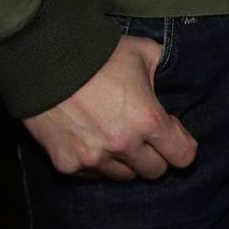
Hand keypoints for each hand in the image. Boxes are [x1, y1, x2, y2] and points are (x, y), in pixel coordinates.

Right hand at [22, 35, 197, 180]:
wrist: (45, 62)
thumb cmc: (99, 54)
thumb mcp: (145, 52)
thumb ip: (167, 70)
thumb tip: (177, 81)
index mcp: (147, 119)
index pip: (183, 156)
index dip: (182, 144)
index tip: (172, 133)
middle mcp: (123, 145)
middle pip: (154, 171)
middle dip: (156, 154)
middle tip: (145, 136)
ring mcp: (93, 159)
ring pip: (123, 176)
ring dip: (126, 161)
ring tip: (116, 135)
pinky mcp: (67, 165)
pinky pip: (93, 175)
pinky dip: (97, 162)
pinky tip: (92, 139)